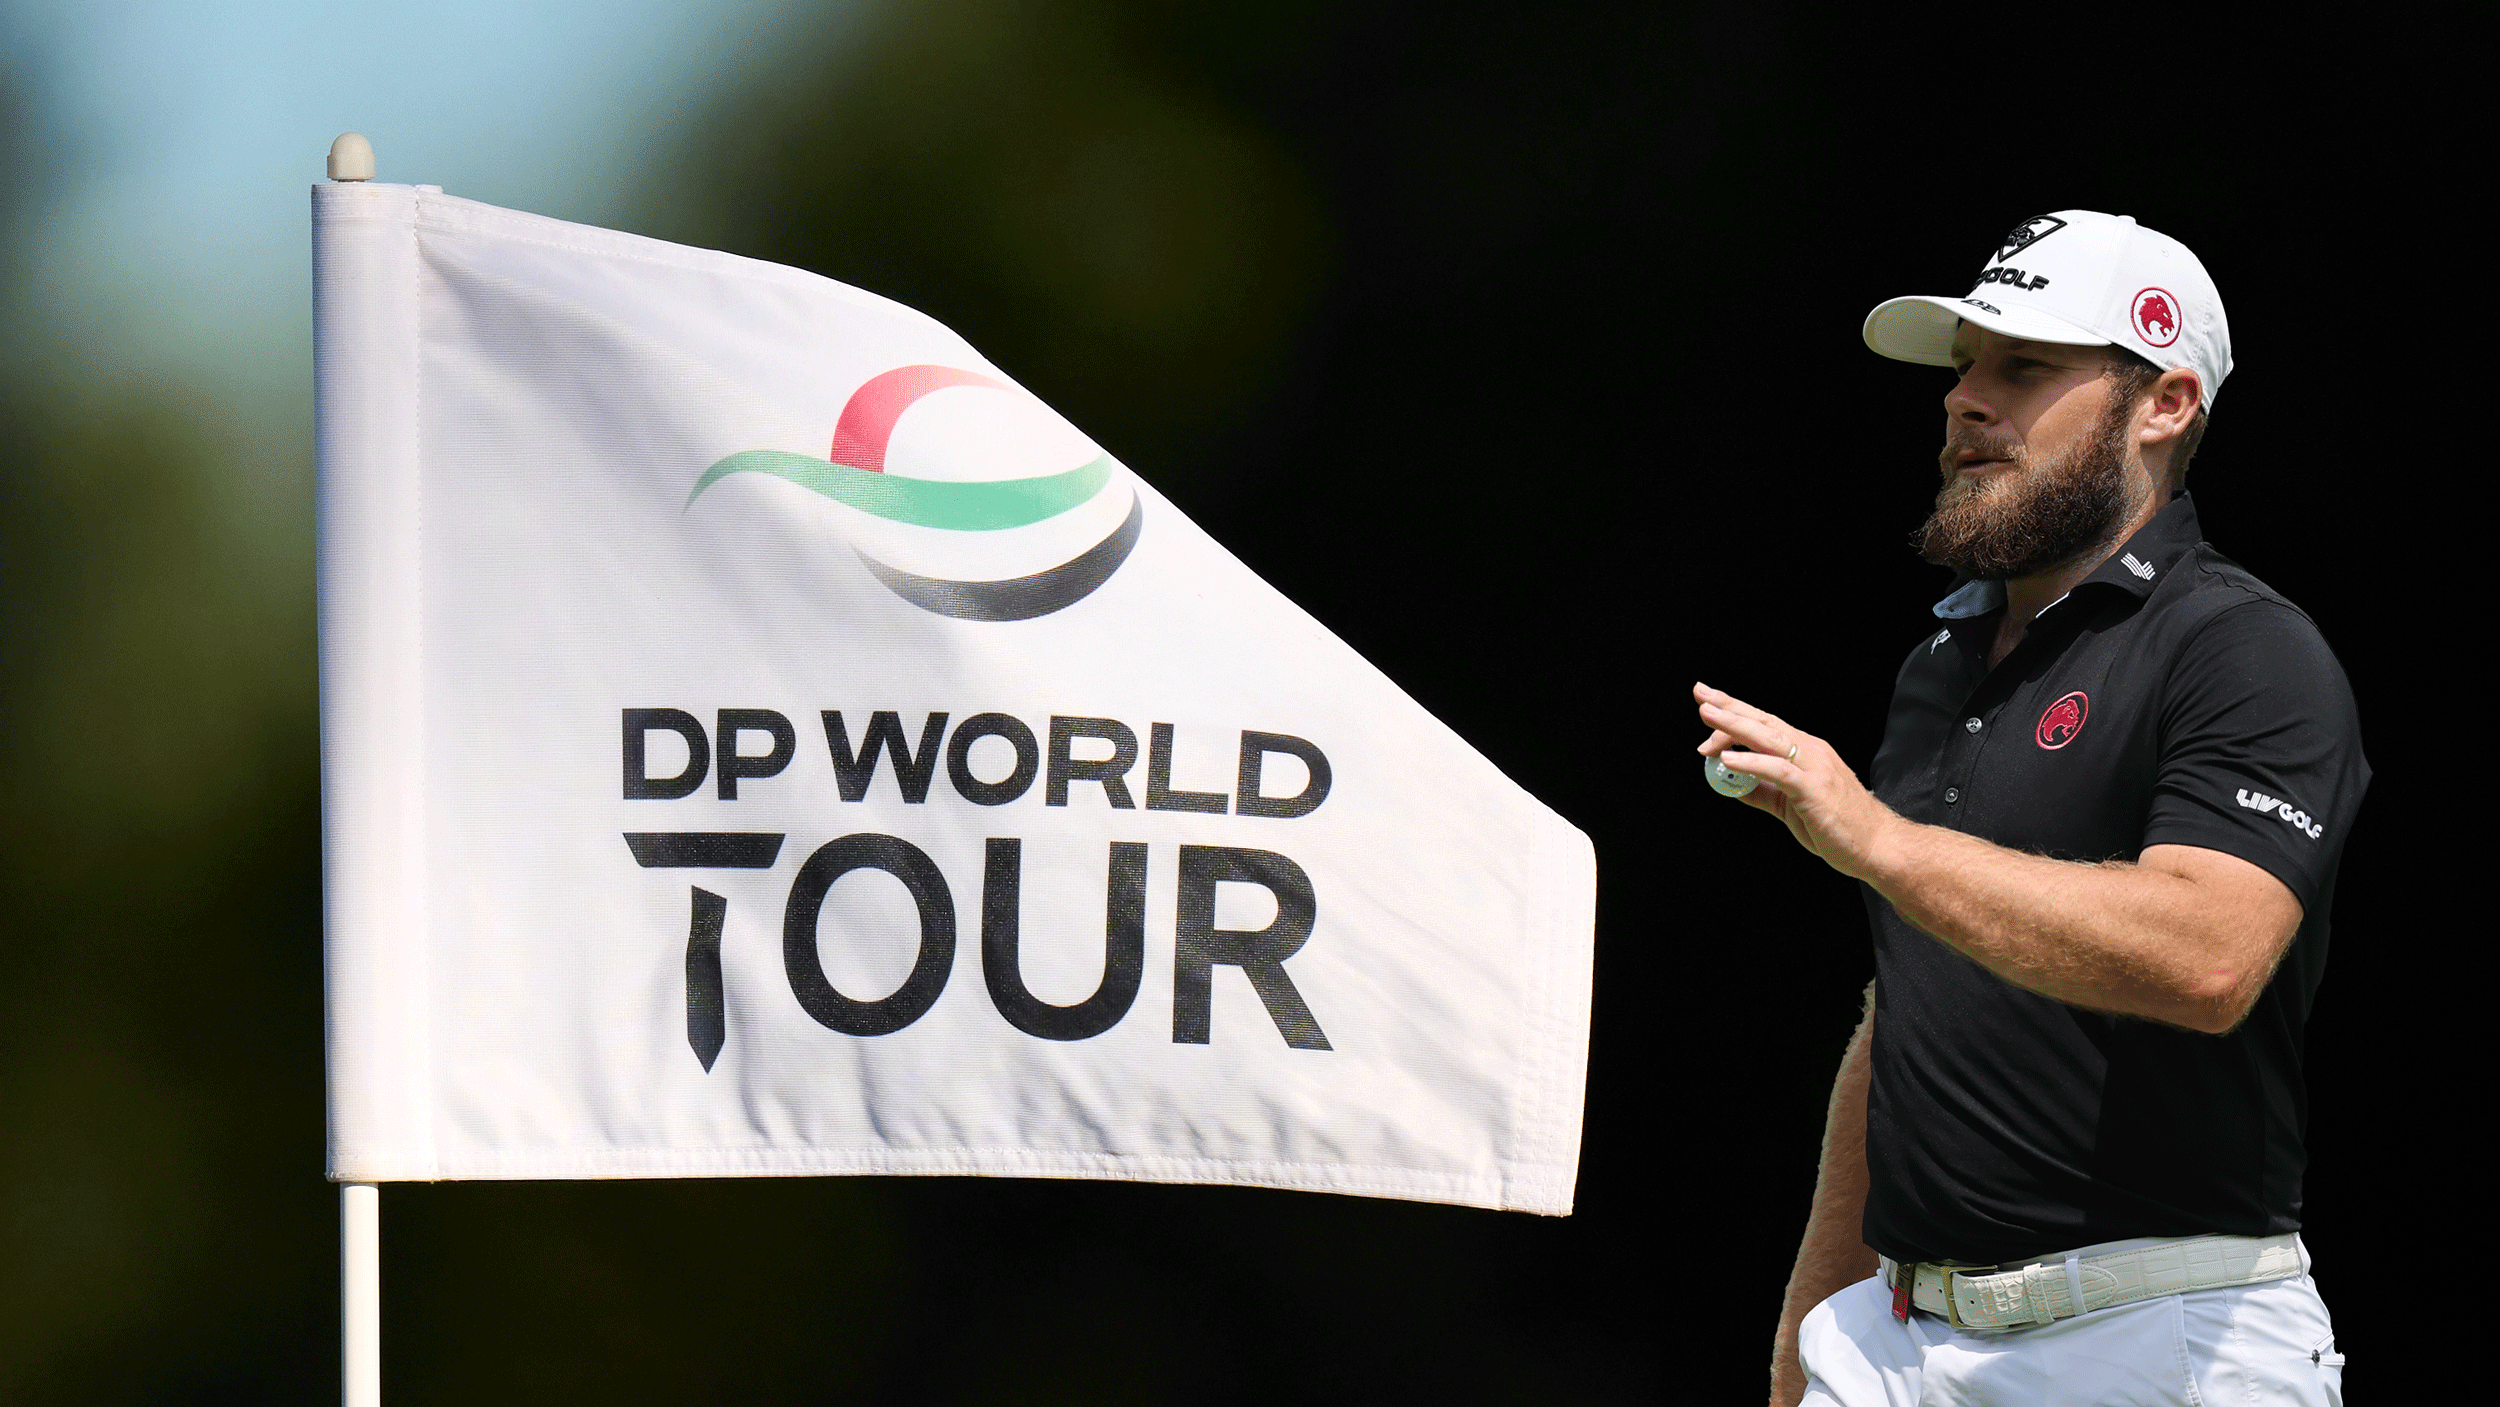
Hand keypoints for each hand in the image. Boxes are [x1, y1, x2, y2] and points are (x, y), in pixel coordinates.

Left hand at [1694, 682, 1901, 881]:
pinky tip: (1727, 758)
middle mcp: (1811, 752)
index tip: (1708, 702)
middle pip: (1764, 723)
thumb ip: (1762, 792)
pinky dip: (1751, 761)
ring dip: (1735, 725)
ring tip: (1707, 716)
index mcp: (1806, 752)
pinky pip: (1778, 770)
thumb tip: (1730, 783)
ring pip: (1769, 739)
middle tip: (1701, 694)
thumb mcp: (1791, 805)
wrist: (1878, 846)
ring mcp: (1814, 768)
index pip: (1765, 725)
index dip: (1736, 711)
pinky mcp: (1814, 789)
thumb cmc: (1840, 826)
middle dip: (1730, 707)